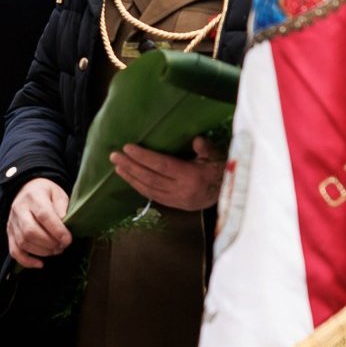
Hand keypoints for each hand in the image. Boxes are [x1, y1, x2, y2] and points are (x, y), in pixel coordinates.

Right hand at [6, 178, 71, 268]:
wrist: (25, 189)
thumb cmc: (45, 193)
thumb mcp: (57, 193)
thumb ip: (62, 206)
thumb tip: (64, 223)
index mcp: (33, 196)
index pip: (44, 215)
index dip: (57, 230)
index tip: (68, 239)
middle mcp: (19, 209)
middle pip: (30, 231)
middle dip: (49, 243)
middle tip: (62, 246)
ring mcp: (12, 222)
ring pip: (23, 242)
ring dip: (42, 251)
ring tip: (56, 250)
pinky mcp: (9, 233)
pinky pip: (14, 251)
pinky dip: (26, 261)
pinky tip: (40, 264)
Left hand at [110, 137, 224, 211]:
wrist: (230, 194)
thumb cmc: (222, 169)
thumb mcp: (216, 155)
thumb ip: (205, 147)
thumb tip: (196, 140)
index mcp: (191, 176)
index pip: (161, 165)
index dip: (143, 157)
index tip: (127, 148)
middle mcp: (181, 190)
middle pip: (150, 178)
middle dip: (130, 167)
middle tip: (114, 156)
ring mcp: (178, 200)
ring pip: (149, 189)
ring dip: (131, 178)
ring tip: (118, 168)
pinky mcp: (177, 206)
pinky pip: (154, 197)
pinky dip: (141, 188)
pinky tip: (131, 180)